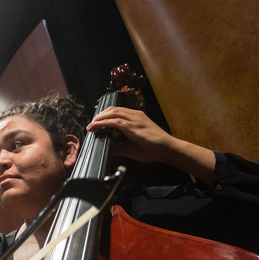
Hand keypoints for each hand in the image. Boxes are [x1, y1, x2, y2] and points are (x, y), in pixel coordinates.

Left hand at [86, 107, 214, 182]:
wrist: (168, 149)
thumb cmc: (153, 149)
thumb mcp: (132, 148)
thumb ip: (119, 147)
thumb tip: (107, 148)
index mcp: (135, 118)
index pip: (116, 112)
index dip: (104, 116)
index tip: (95, 124)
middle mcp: (135, 115)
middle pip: (112, 110)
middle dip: (99, 116)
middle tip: (90, 125)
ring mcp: (134, 119)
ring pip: (112, 113)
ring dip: (99, 118)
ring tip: (91, 126)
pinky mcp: (133, 126)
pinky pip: (115, 121)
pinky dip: (103, 123)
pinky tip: (96, 127)